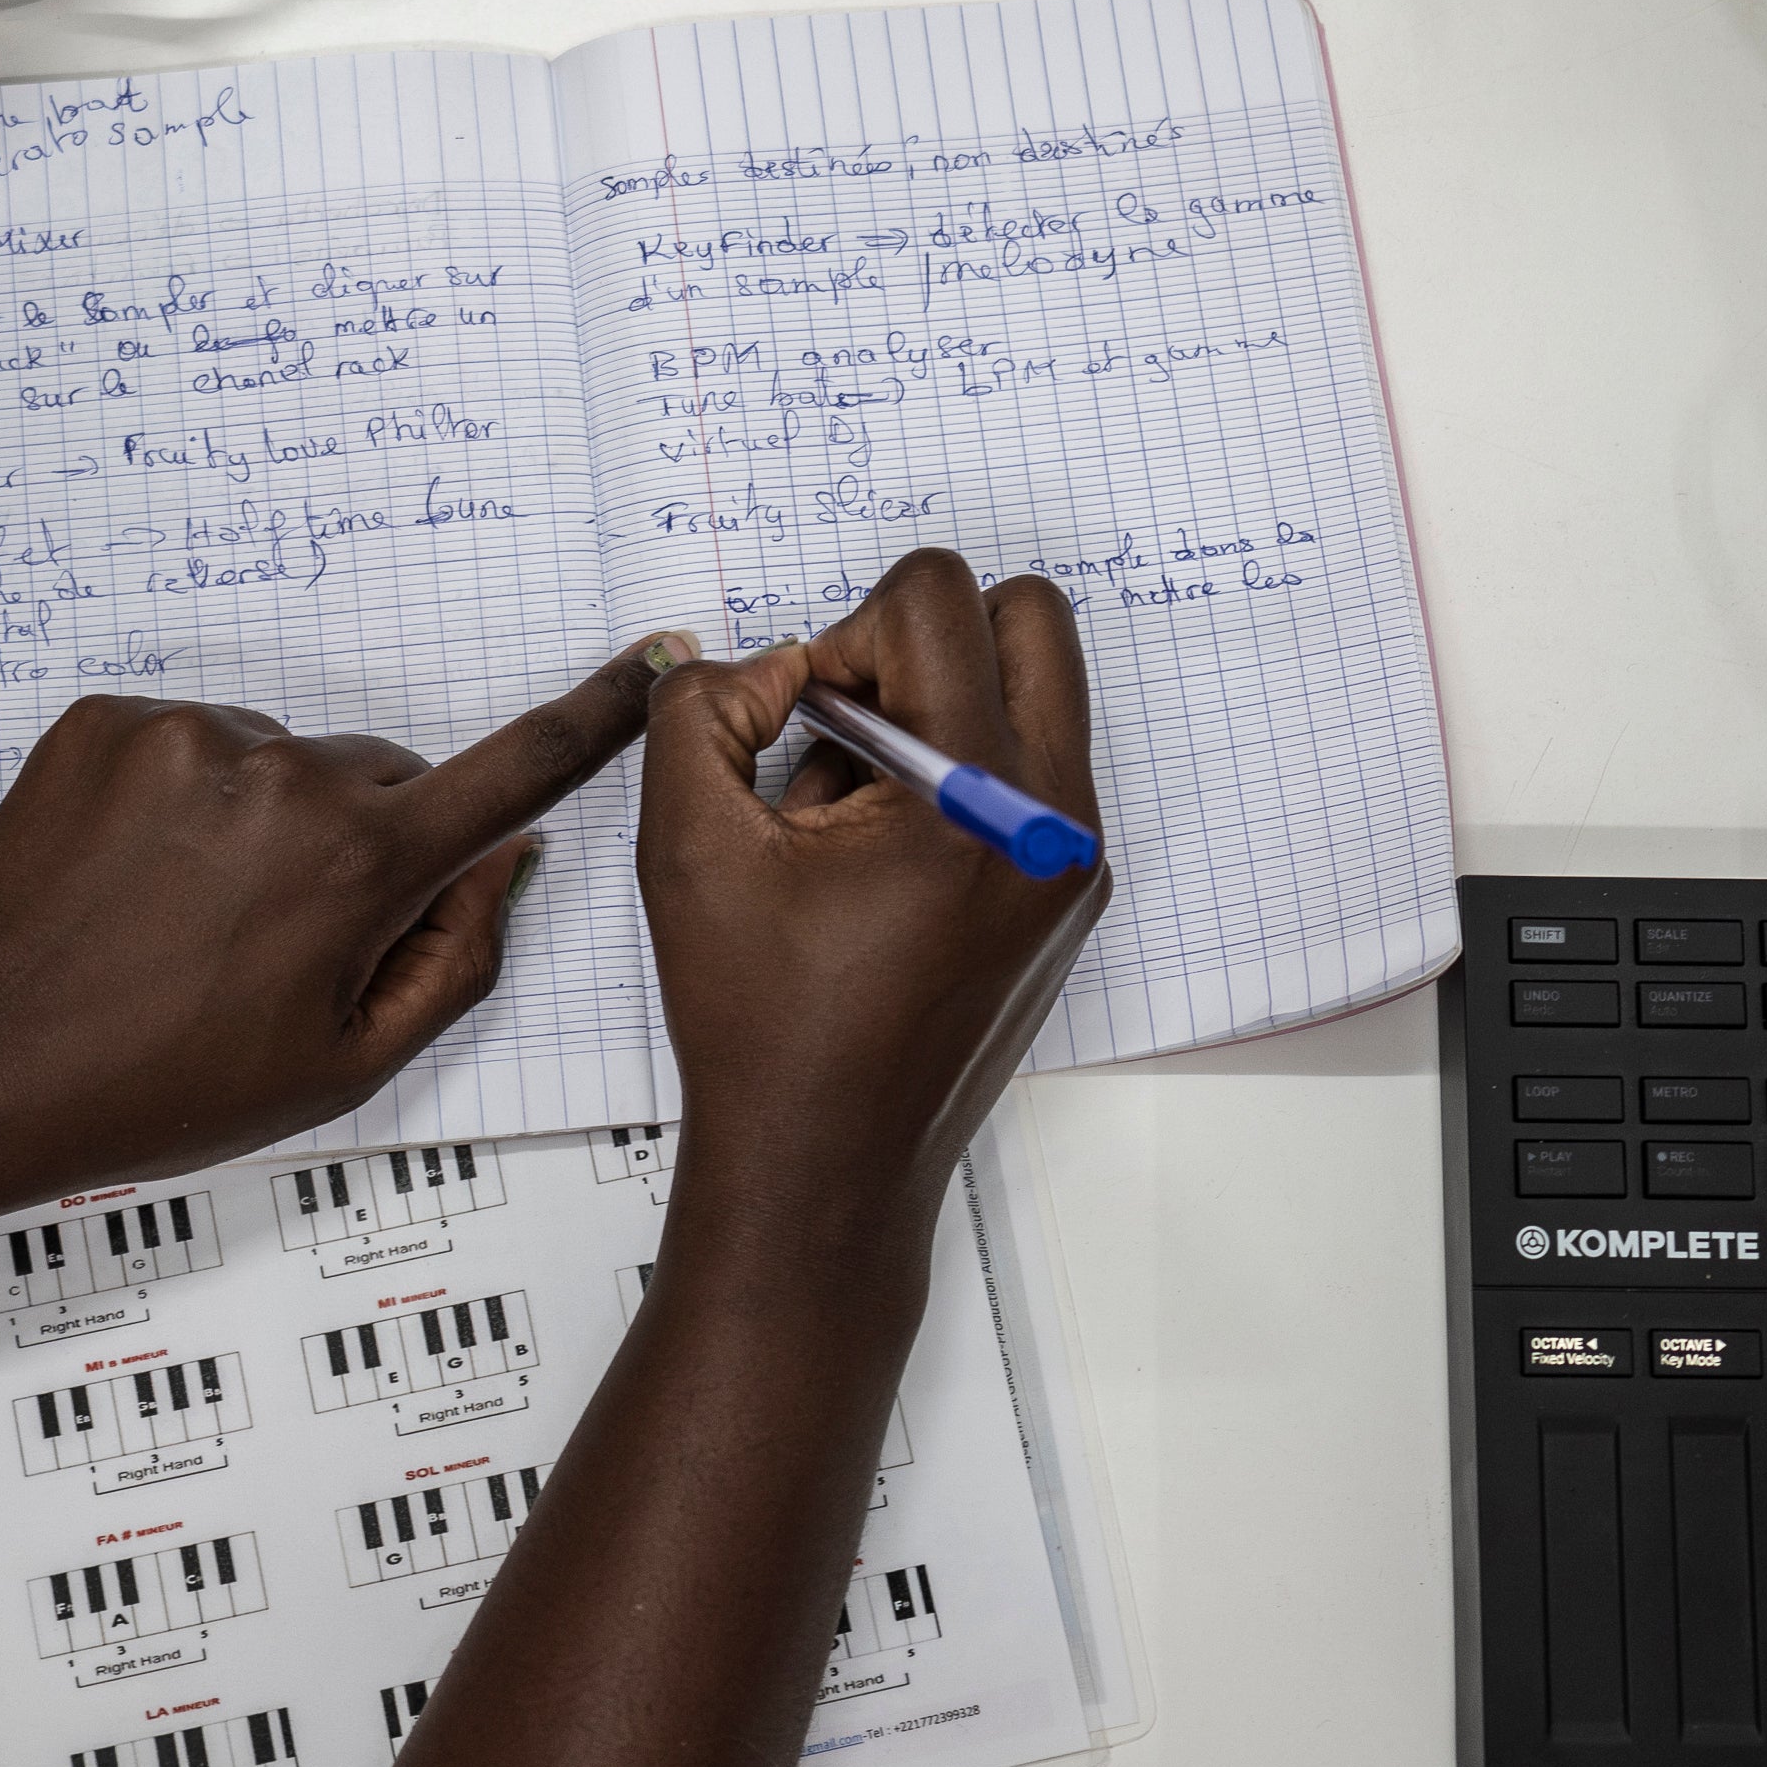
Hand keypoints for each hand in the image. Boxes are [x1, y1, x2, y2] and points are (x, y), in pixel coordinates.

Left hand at [0, 643, 671, 1220]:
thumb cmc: (155, 1082)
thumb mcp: (343, 1064)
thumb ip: (454, 958)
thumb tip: (501, 861)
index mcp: (361, 863)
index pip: (514, 770)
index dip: (593, 716)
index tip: (648, 658)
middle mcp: (288, 778)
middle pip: (381, 779)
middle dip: (362, 840)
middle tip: (284, 939)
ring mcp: (193, 739)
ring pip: (283, 764)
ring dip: (264, 823)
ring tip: (190, 919)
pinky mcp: (113, 723)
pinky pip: (195, 745)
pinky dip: (183, 802)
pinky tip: (138, 880)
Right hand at [635, 548, 1108, 1233]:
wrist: (823, 1169)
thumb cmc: (761, 1026)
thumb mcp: (688, 846)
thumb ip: (703, 710)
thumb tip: (763, 662)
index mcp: (977, 802)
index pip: (940, 597)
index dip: (844, 635)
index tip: (803, 724)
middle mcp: (1055, 822)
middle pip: (1024, 616)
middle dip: (920, 643)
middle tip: (848, 735)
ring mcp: (1078, 860)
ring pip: (1031, 689)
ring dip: (939, 711)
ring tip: (855, 819)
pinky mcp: (1072, 891)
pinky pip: (1032, 768)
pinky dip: (959, 777)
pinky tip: (884, 865)